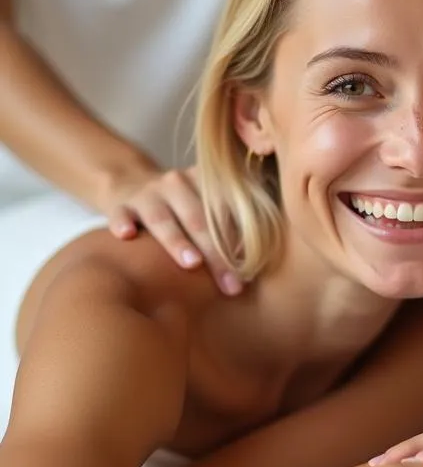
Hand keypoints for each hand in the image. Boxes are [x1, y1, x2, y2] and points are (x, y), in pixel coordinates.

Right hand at [97, 164, 241, 294]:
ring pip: (162, 218)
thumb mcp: (206, 206)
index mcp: (206, 182)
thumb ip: (230, 226)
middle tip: (231, 284)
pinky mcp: (120, 205)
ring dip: (178, 240)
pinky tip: (127, 235)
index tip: (252, 269)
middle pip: (200, 220)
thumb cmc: (181, 207)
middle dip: (217, 253)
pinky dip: (122, 223)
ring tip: (192, 263)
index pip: (227, 212)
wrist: (131, 184)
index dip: (241, 240)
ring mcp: (147, 194)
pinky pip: (120, 214)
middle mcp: (177, 183)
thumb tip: (258, 263)